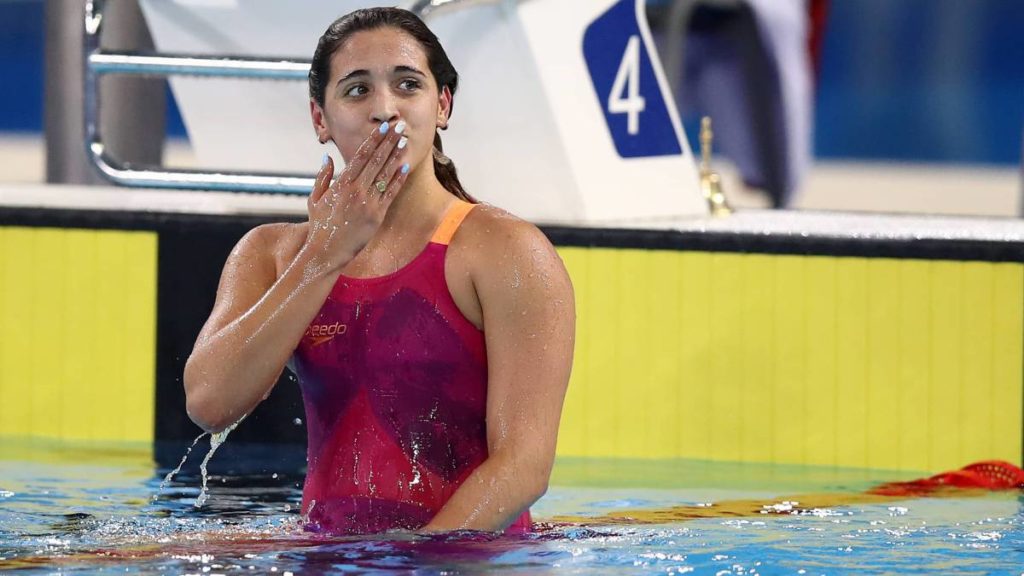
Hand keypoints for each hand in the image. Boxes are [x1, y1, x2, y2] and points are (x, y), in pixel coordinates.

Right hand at [305, 120, 410, 271]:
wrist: (326, 252)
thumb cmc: (319, 225)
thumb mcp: (315, 198)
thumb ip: (322, 177)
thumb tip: (327, 157)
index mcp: (341, 183)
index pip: (361, 155)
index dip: (374, 139)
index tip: (382, 127)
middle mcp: (356, 190)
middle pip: (376, 160)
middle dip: (389, 141)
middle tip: (400, 126)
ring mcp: (368, 202)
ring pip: (385, 174)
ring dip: (396, 156)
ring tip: (405, 141)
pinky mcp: (377, 215)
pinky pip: (390, 193)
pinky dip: (398, 180)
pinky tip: (405, 168)